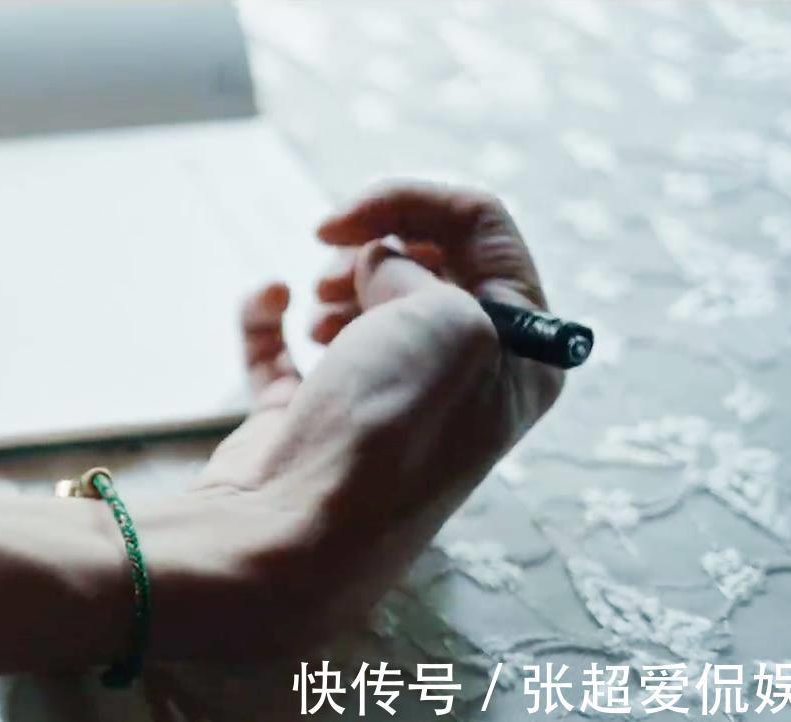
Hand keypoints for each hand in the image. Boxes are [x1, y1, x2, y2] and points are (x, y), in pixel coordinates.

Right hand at [142, 182, 561, 658]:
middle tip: (338, 265)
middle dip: (376, 242)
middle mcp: (461, 377)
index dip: (415, 202)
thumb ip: (418, 265)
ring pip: (362, 296)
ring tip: (319, 306)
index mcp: (521, 357)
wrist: (293, 534)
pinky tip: (268, 301)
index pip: (486, 233)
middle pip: (425, 260)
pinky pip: (290, 341)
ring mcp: (382, 396)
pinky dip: (273, 309)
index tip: (352, 214)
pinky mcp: (310, 414)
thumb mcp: (447, 317)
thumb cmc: (388, 431)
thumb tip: (377, 270)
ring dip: (334, 278)